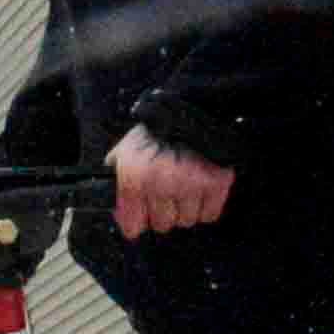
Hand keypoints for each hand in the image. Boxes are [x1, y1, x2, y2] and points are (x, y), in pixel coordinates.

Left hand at [107, 127, 233, 236]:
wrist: (194, 108)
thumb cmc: (158, 131)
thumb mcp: (126, 149)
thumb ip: (117, 180)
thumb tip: (117, 212)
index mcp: (136, 176)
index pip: (132, 225)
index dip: (135, 221)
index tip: (139, 216)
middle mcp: (162, 184)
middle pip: (162, 225)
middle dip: (163, 211)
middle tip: (166, 192)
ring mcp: (192, 184)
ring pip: (187, 220)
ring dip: (185, 207)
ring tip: (184, 185)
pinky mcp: (217, 183)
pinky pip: (209, 214)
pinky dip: (206, 205)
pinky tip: (200, 187)